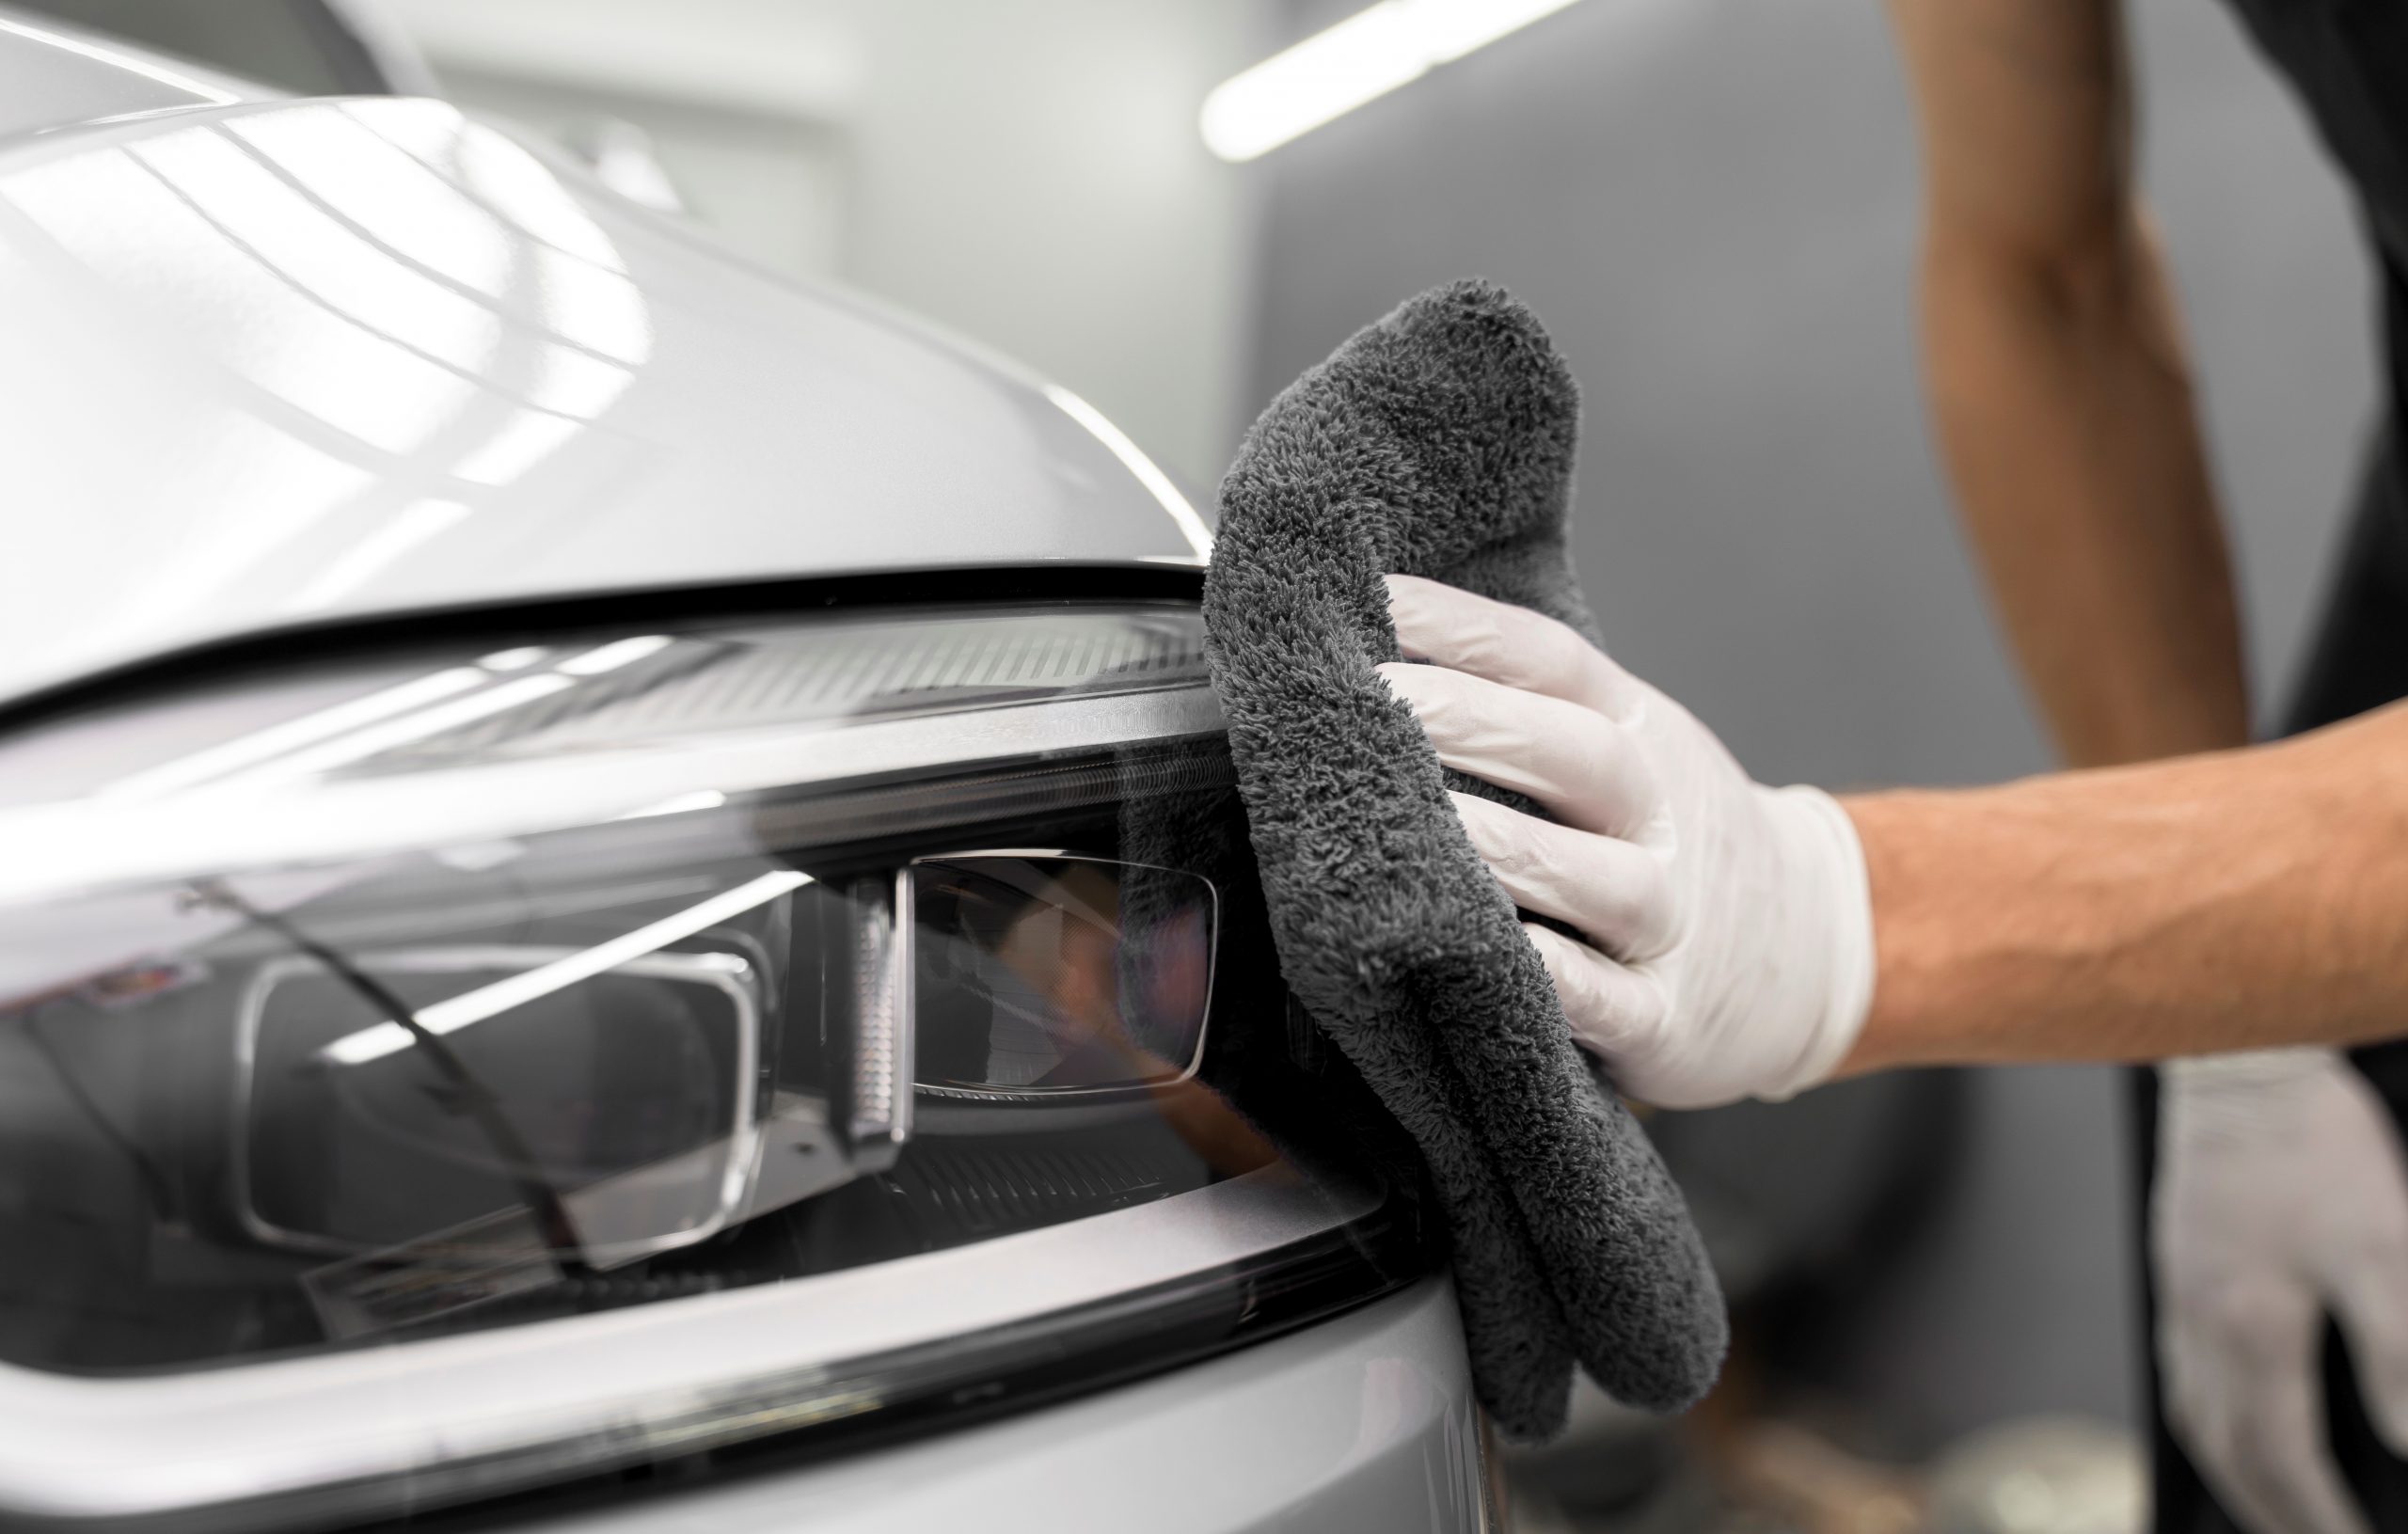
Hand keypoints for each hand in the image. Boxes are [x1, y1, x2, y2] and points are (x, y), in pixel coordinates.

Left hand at [1376, 574, 1873, 1106]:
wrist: (1807, 950)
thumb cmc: (1658, 835)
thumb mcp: (1624, 747)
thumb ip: (1524, 706)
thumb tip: (1380, 642)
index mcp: (1639, 733)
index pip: (1551, 662)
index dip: (1463, 627)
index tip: (1369, 599)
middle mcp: (1660, 815)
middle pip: (1572, 753)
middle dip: (1466, 721)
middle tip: (1362, 699)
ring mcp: (1668, 918)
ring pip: (1592, 879)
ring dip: (1501, 847)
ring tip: (1409, 824)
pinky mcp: (1663, 1019)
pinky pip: (1608, 999)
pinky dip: (1557, 980)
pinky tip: (1493, 954)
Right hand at [2156, 1048, 2407, 1533]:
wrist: (2237, 1060)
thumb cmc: (2311, 1145)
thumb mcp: (2383, 1250)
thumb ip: (2395, 1356)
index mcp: (2251, 1328)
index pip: (2284, 1464)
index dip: (2324, 1522)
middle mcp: (2202, 1323)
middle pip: (2228, 1455)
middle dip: (2271, 1516)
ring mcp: (2180, 1295)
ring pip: (2197, 1416)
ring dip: (2235, 1477)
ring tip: (2272, 1509)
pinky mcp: (2178, 1266)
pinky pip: (2182, 1371)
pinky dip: (2209, 1419)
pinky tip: (2232, 1416)